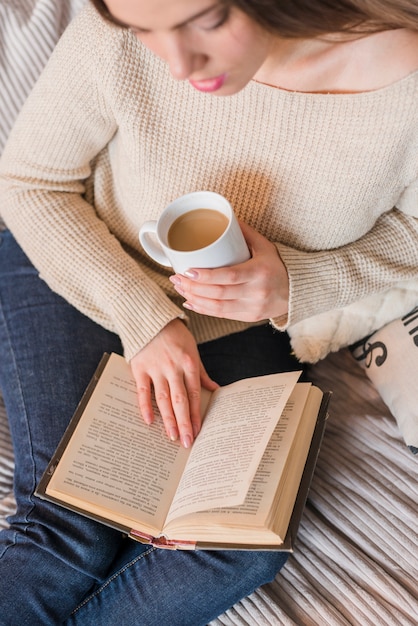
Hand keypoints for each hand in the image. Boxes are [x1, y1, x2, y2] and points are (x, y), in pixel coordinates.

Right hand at [130, 319, 217, 447]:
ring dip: (168, 419)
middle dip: (184, 423)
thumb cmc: (174, 335)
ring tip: (171, 436)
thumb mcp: (192, 350)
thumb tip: (215, 390)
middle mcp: (173, 367)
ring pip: (162, 398)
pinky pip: (142, 390)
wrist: (149, 317)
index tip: (197, 431)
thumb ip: (202, 373)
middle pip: (179, 400)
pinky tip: (149, 421)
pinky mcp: (139, 367)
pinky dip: (144, 406)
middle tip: (186, 442)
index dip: (196, 414)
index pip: (194, 394)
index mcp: (189, 363)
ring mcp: (155, 368)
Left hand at [169, 222, 288, 321]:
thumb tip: (223, 217)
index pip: (228, 277)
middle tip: (176, 278)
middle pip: (218, 293)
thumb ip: (244, 232)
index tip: (188, 270)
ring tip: (180, 288)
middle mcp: (256, 293)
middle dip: (193, 287)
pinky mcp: (248, 317)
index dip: (206, 276)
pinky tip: (190, 301)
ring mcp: (252, 308)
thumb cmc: (276, 265)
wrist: (296, 291)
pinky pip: (221, 315)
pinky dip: (203, 309)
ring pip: (217, 307)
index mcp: (259, 273)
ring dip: (194, 298)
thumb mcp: (265, 246)